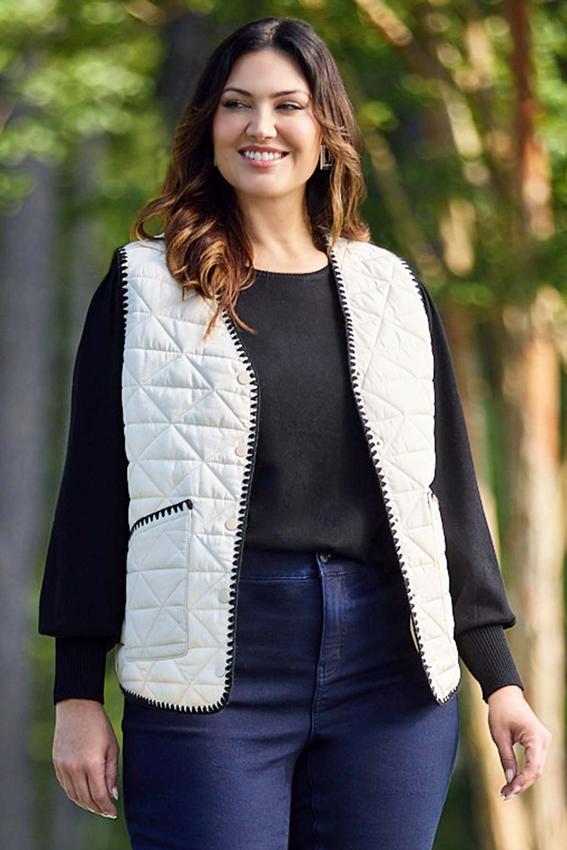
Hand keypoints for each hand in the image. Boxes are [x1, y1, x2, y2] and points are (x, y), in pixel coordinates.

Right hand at [52, 699, 119, 817]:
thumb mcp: (112, 746)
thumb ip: (111, 772)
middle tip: (106, 811)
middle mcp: (75, 768)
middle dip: (97, 808)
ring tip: (95, 806)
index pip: (99, 795)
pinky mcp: (57, 763)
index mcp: (92, 763)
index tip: (113, 812)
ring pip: (74, 795)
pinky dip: (74, 793)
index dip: (106, 807)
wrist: (77, 707)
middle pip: (86, 799)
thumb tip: (112, 795)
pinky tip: (83, 794)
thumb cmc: (99, 725)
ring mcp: (63, 766)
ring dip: (85, 803)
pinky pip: (65, 785)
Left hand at [487, 685, 551, 799]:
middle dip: (521, 784)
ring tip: (507, 790)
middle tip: (504, 794)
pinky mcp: (540, 742)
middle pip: (536, 770)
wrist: (505, 695)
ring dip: (523, 780)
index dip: (522, 782)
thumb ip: (506, 758)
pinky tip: (514, 781)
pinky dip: (525, 772)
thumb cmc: (501, 711)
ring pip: (537, 768)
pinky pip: (535, 761)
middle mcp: (544, 739)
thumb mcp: (499, 736)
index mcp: (535, 736)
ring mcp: (544, 741)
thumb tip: (510, 780)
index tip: (508, 791)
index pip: (533, 766)